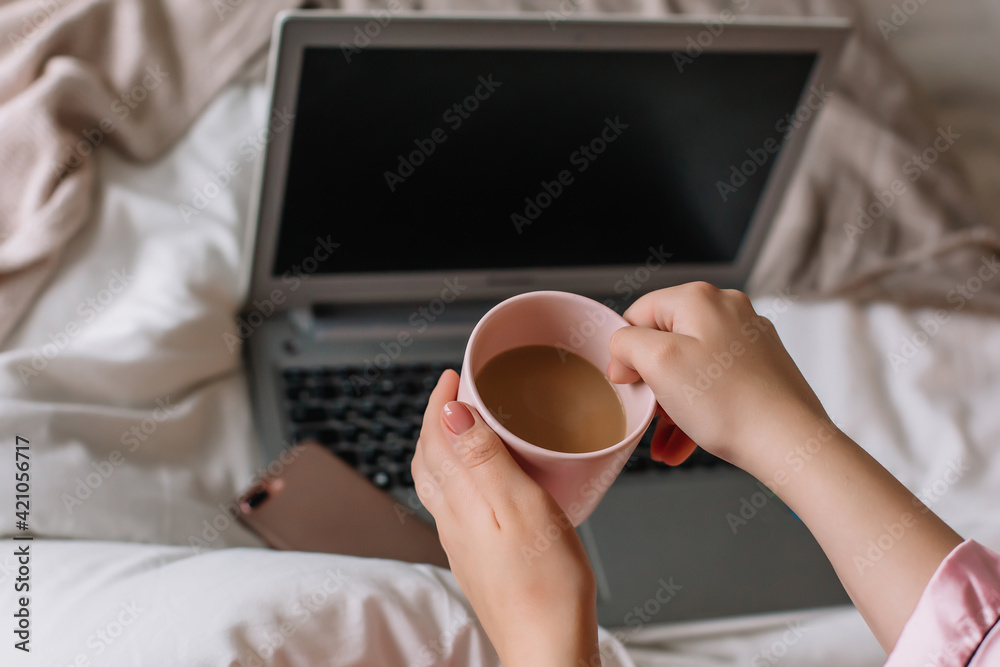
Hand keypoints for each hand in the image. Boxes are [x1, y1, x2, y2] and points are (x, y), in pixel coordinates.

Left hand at [411, 370, 599, 666]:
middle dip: (438, 419)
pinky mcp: (480, 556)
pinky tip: (490, 478)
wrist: (546, 646)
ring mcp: (463, 541)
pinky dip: (463, 474)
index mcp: (459, 502)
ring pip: (440, 481)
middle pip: (430, 457)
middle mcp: (453, 520)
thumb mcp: (519, 507)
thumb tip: (450, 413)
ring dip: (446, 445)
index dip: (438, 402)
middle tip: (459, 392)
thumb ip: (484, 459)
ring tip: (471, 426)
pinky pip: (458, 502)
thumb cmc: (543, 585)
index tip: (451, 376)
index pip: (433, 438)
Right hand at [609, 283, 961, 649]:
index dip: (625, 351)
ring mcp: (748, 339)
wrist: (789, 443)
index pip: (639, 314)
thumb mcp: (657, 363)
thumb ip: (626, 343)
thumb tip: (622, 349)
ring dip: (670, 405)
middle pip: (666, 341)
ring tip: (664, 441)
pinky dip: (696, 411)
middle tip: (648, 414)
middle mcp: (727, 310)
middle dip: (650, 383)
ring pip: (690, 368)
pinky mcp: (761, 368)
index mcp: (699, 299)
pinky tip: (684, 444)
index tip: (626, 384)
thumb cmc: (728, 403)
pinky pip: (715, 385)